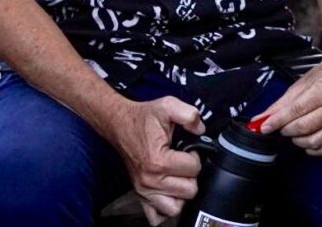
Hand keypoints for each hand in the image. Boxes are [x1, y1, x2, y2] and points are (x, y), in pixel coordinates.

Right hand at [104, 96, 205, 224]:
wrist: (120, 124)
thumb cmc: (144, 117)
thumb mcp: (168, 105)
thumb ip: (189, 114)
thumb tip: (201, 129)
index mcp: (158, 161)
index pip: (194, 169)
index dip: (196, 156)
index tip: (187, 149)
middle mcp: (150, 181)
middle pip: (189, 190)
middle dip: (191, 175)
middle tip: (183, 162)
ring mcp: (144, 191)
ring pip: (176, 208)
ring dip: (181, 194)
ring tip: (178, 177)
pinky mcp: (140, 196)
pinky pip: (157, 216)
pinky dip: (166, 208)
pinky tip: (170, 192)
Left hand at [252, 58, 321, 156]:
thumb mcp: (299, 84)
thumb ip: (280, 104)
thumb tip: (261, 119)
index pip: (297, 109)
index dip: (278, 120)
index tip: (265, 126)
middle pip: (306, 126)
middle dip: (287, 129)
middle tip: (281, 126)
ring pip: (315, 141)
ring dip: (298, 140)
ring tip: (294, 131)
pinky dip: (312, 148)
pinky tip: (306, 139)